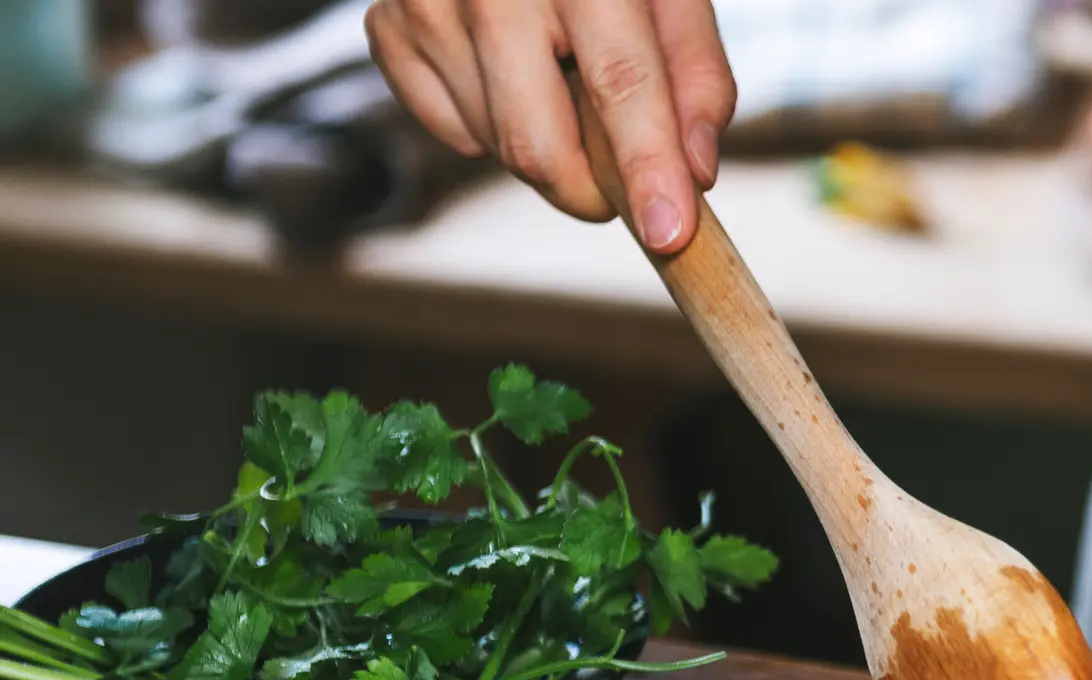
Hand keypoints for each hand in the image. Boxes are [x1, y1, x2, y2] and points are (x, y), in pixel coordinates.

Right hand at [366, 0, 733, 250]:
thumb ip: (695, 74)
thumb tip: (696, 172)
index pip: (619, 83)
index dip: (646, 168)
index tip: (668, 235)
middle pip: (537, 143)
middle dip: (590, 188)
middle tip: (622, 181)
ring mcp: (424, 4)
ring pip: (495, 146)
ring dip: (546, 147)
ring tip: (561, 80)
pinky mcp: (386, 27)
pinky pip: (450, 130)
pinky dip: (490, 125)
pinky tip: (509, 73)